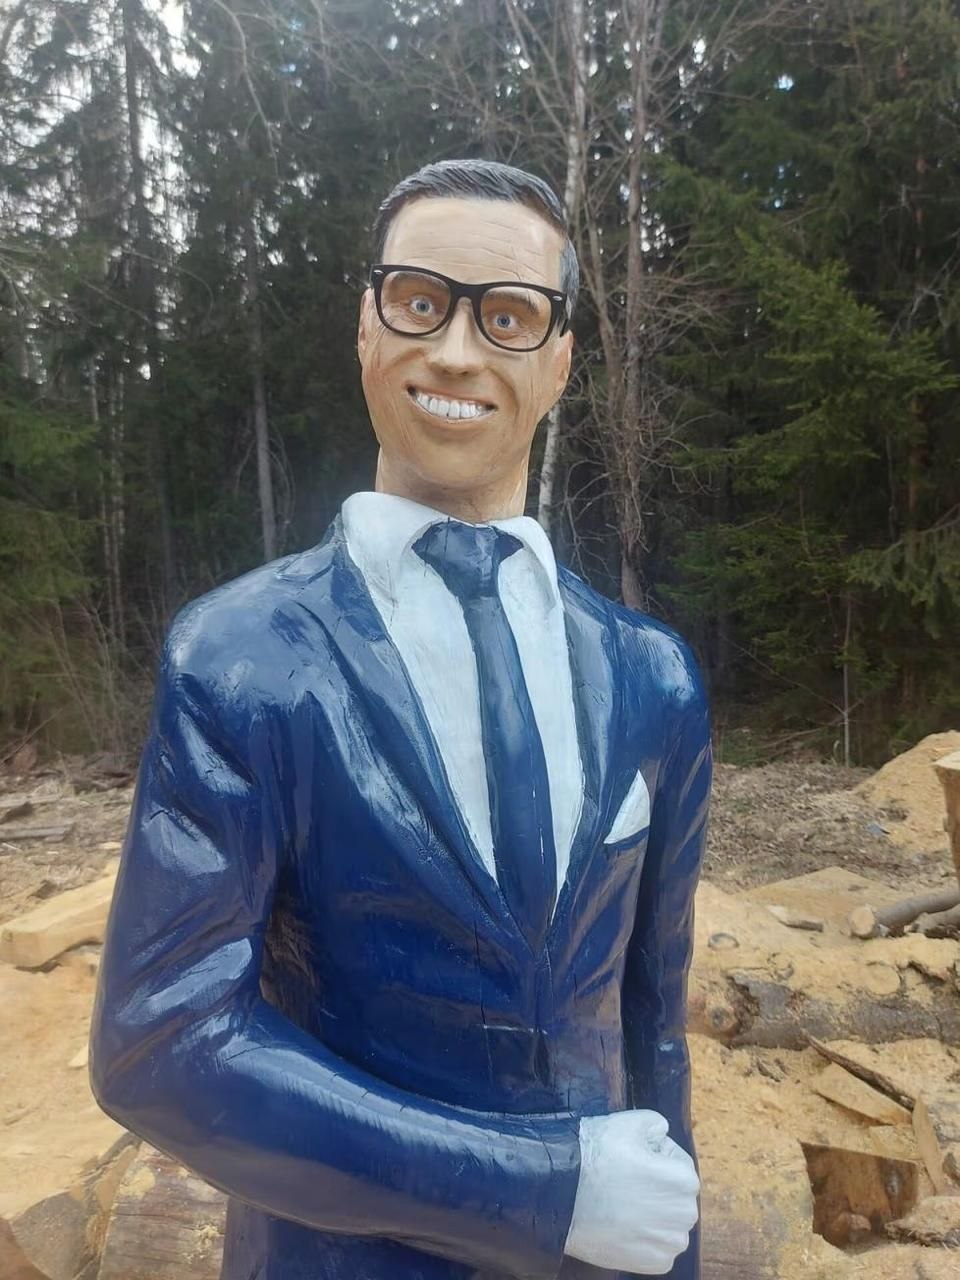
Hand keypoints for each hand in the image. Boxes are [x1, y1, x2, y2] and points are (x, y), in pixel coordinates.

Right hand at [563, 1110, 699, 1274]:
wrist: (560, 1194)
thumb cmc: (594, 1156)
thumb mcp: (627, 1123)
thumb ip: (655, 1123)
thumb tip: (661, 1133)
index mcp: (683, 1180)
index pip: (678, 1164)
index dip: (656, 1158)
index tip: (633, 1160)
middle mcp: (684, 1215)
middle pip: (676, 1196)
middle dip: (658, 1189)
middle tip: (626, 1182)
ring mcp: (668, 1243)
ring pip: (669, 1224)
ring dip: (653, 1216)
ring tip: (623, 1204)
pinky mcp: (652, 1264)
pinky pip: (657, 1249)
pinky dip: (643, 1240)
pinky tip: (623, 1225)